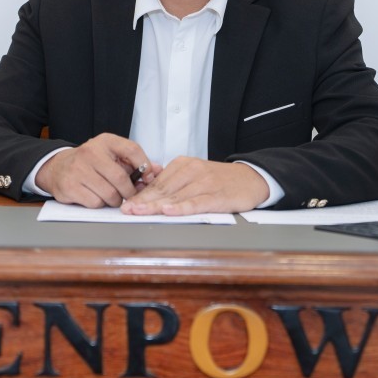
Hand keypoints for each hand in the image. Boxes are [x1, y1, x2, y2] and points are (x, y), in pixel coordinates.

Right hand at [35, 133, 156, 207]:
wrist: (58, 167)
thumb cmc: (90, 162)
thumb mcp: (111, 155)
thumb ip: (134, 162)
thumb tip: (156, 171)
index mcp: (105, 141)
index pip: (132, 150)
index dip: (145, 165)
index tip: (148, 177)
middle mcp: (90, 152)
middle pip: (121, 178)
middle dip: (130, 191)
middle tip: (130, 195)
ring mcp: (78, 169)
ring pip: (109, 194)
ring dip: (115, 200)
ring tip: (112, 196)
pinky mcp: (70, 186)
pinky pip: (95, 203)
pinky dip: (100, 204)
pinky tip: (96, 197)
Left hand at [120, 157, 268, 215]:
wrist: (251, 178)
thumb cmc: (220, 180)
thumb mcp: (194, 175)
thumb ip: (174, 183)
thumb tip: (148, 196)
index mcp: (184, 164)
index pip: (157, 182)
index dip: (140, 194)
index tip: (126, 204)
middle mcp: (192, 171)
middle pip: (163, 189)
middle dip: (143, 201)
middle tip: (126, 210)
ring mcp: (204, 183)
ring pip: (176, 196)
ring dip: (156, 206)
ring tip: (139, 212)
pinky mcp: (217, 196)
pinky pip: (196, 202)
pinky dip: (182, 207)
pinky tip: (170, 211)